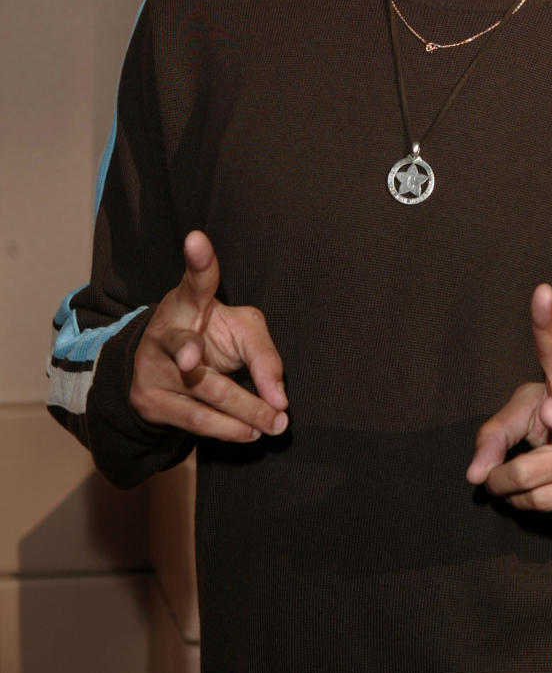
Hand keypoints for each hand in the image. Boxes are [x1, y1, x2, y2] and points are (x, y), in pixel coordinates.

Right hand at [129, 231, 287, 441]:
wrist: (162, 369)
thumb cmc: (211, 337)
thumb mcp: (243, 332)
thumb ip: (265, 356)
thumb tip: (280, 399)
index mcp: (188, 301)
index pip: (196, 279)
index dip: (198, 261)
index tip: (197, 240)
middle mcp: (166, 331)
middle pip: (198, 353)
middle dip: (244, 389)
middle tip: (280, 407)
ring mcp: (152, 367)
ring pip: (204, 394)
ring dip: (246, 414)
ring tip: (275, 424)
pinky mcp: (150, 400)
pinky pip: (194, 421)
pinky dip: (228, 430)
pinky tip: (250, 432)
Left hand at [466, 284, 551, 514]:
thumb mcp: (540, 406)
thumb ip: (498, 430)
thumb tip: (474, 475)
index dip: (547, 321)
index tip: (542, 293)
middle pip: (527, 460)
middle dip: (500, 473)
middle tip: (492, 473)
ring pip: (530, 487)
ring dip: (509, 489)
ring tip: (514, 479)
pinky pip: (544, 505)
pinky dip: (526, 503)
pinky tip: (535, 491)